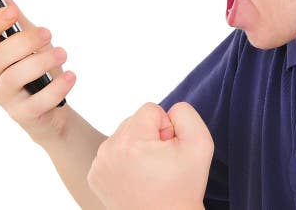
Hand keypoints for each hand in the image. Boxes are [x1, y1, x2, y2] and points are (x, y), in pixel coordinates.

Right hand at [0, 0, 75, 142]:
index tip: (13, 11)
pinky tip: (70, 75)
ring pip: (12, 79)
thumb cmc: (37, 70)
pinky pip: (35, 103)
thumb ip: (14, 18)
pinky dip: (55, 88)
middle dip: (23, 42)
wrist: (53, 108)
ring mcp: (6, 98)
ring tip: (63, 53)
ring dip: (40, 63)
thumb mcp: (29, 41)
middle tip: (50, 33)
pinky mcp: (23, 115)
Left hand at [87, 102, 213, 209]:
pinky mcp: (95, 176)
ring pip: (124, 136)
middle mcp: (108, 150)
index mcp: (130, 141)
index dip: (166, 128)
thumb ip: (185, 113)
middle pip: (134, 121)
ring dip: (138, 147)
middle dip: (150, 136)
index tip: (169, 152)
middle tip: (161, 163)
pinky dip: (126, 161)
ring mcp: (98, 165)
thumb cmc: (184, 186)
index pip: (151, 109)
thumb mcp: (200, 143)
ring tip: (149, 172)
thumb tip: (167, 111)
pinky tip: (136, 179)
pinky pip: (114, 152)